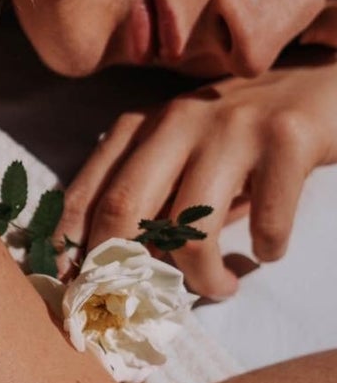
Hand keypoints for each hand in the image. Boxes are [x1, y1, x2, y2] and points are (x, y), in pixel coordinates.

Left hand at [61, 57, 336, 298]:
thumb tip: (107, 267)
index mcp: (142, 125)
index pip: (86, 193)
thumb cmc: (244, 130)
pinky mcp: (287, 139)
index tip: (76, 290)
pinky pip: (266, 222)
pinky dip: (266, 250)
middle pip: (122, 207)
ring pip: (191, 228)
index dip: (71, 250)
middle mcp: (178, 120)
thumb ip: (148, 194)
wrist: (323, 81)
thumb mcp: (183, 150)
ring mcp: (232, 126)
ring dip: (202, 277)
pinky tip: (268, 249)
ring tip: (219, 286)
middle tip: (140, 301)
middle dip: (120, 269)